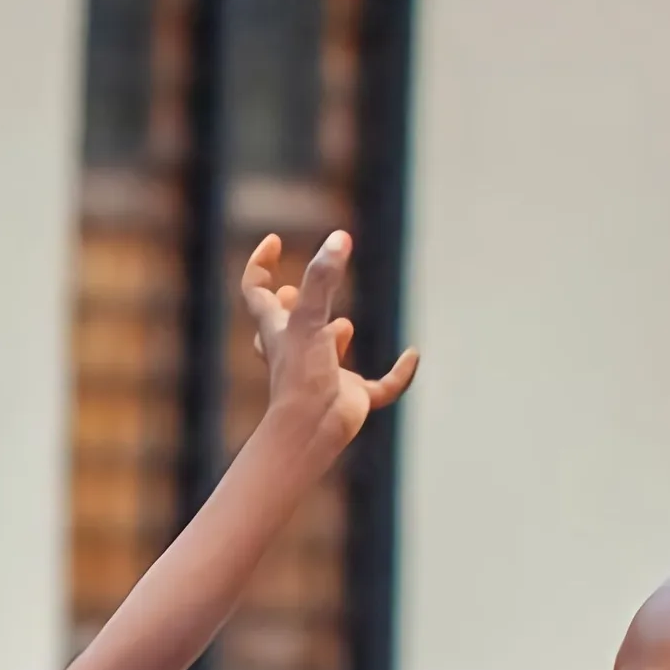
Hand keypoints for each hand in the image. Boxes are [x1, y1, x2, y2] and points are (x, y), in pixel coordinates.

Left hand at [241, 231, 416, 458]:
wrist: (310, 431)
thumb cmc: (301, 377)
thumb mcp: (310, 320)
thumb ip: (323, 278)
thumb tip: (339, 238)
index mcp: (278, 332)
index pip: (257, 292)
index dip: (260, 265)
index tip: (273, 240)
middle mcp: (296, 352)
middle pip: (282, 326)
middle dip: (286, 307)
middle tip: (290, 291)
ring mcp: (324, 376)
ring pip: (324, 355)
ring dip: (330, 339)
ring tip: (340, 327)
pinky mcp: (353, 398)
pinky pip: (381, 386)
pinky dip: (398, 375)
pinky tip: (413, 356)